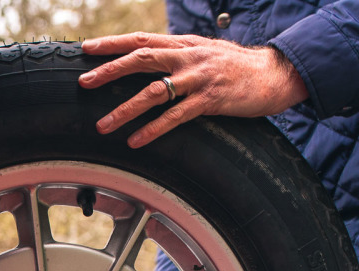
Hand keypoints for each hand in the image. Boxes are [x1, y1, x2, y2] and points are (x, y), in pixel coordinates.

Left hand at [78, 33, 307, 146]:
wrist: (275, 74)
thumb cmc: (236, 66)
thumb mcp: (204, 52)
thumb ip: (177, 56)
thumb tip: (149, 60)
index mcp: (183, 44)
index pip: (141, 40)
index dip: (112, 43)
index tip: (86, 49)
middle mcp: (188, 57)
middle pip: (141, 59)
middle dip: (109, 70)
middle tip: (83, 82)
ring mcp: (198, 78)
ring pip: (153, 92)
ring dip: (124, 110)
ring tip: (102, 125)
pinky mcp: (210, 100)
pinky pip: (175, 116)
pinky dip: (153, 129)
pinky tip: (135, 141)